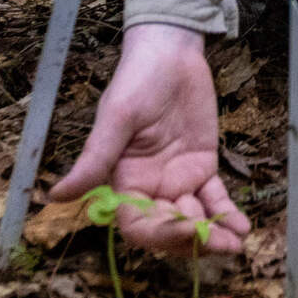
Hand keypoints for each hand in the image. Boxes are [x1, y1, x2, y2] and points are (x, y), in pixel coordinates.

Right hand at [49, 23, 251, 255]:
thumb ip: (94, 160)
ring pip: (195, 219)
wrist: (171, 51)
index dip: (160, 234)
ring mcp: (177, 179)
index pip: (137, 224)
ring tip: (236, 241)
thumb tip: (54, 196)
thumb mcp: (116, 118)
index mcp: (123, 181)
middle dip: (193, 240)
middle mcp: (149, 187)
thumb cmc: (137, 79)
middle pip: (169, 229)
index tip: (187, 228)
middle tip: (222, 245)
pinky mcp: (201, 167)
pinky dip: (228, 214)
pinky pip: (215, 198)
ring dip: (214, 235)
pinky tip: (242, 227)